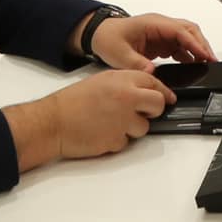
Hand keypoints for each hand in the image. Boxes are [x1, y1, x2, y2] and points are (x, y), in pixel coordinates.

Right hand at [46, 70, 170, 157]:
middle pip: (158, 104)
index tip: (167, 97)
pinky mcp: (116, 140)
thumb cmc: (73, 101)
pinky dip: (117, 140)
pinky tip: (102, 132)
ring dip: (132, 128)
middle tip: (143, 113)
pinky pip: (126, 142)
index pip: (155, 82)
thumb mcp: (103, 81)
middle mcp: (127, 97)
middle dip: (154, 111)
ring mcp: (123, 120)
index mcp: (123, 80)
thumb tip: (147, 91)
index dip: (162, 91)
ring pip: (144, 127)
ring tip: (110, 123)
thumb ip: (127, 83)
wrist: (53, 122)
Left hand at [89, 14, 216, 72]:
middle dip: (202, 44)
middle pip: (189, 31)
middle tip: (211, 61)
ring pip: (187, 37)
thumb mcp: (118, 54)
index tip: (205, 54)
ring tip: (206, 65)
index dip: (194, 42)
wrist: (100, 34)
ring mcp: (162, 33)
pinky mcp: (161, 42)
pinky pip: (180, 46)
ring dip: (197, 49)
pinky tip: (193, 66)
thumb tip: (151, 72)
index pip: (180, 30)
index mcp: (153, 24)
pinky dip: (189, 55)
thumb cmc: (109, 37)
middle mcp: (161, 26)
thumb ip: (135, 63)